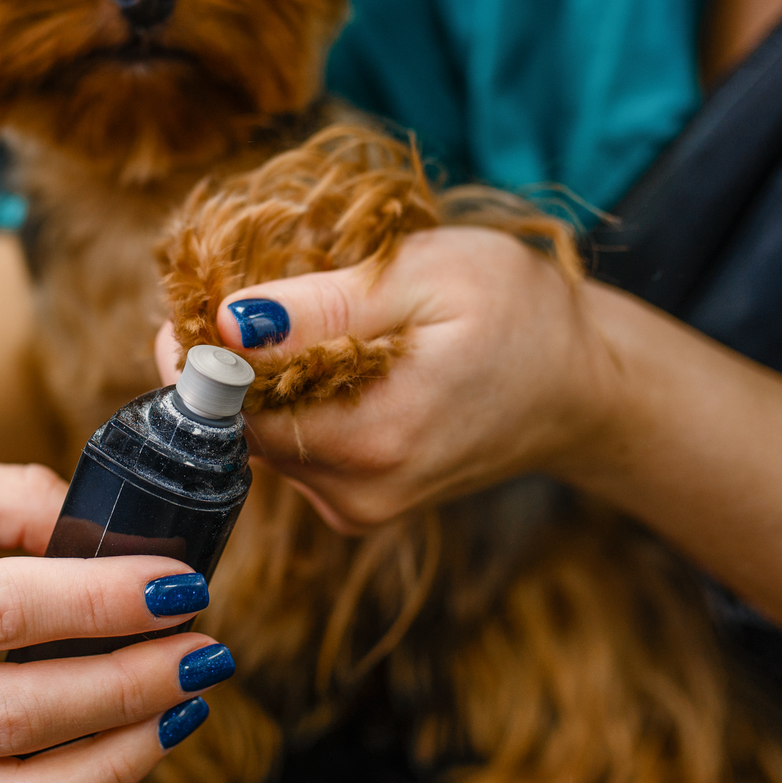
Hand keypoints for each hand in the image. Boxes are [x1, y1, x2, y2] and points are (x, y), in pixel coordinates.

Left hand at [155, 226, 616, 530]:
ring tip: (315, 319)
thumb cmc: (518, 313)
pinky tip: (335, 360)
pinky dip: (293, 401)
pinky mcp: (358, 505)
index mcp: (371, 438)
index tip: (204, 292)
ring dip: (262, 377)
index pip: (229, 405)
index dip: (200, 346)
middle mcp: (355, 491)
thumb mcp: (428, 276)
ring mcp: (356, 506)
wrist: (582, 386)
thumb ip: (324, 303)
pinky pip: (291, 448)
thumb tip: (226, 321)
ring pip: (259, 437)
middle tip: (264, 288)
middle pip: (236, 425)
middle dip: (230, 357)